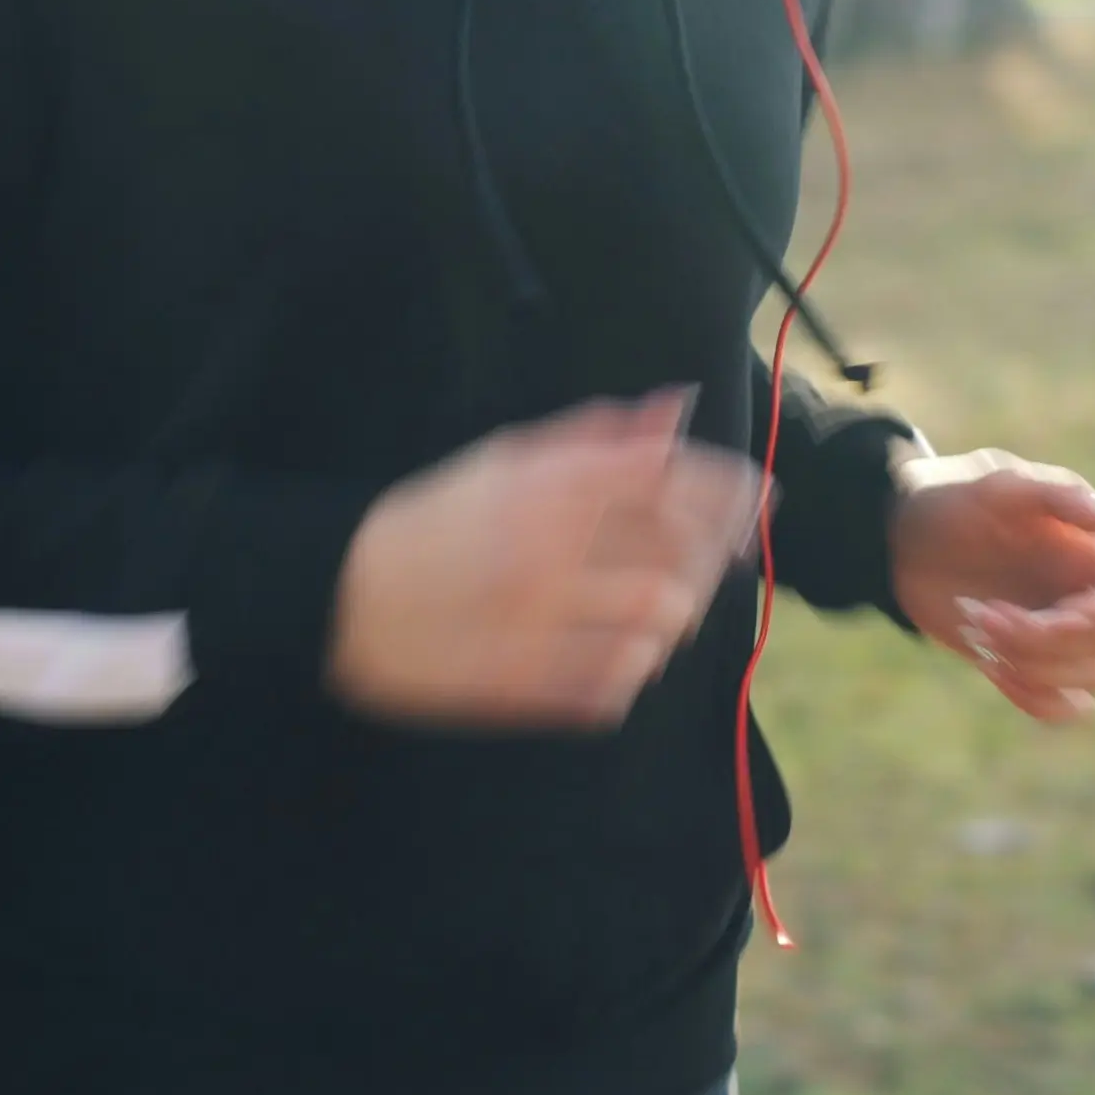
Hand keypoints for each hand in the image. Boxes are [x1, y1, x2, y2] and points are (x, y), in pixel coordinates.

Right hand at [327, 388, 761, 730]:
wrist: (341, 592)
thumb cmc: (433, 518)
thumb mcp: (506, 459)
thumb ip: (595, 437)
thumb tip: (672, 408)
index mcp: (542, 489)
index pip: (666, 480)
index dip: (725, 486)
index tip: (753, 493)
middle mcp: (546, 553)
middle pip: (674, 555)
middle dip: (712, 554)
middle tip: (719, 553)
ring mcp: (534, 624)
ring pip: (654, 624)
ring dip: (677, 614)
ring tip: (668, 605)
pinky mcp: (520, 686)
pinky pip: (611, 686)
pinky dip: (633, 670)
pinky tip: (625, 653)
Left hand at [890, 448, 1094, 725]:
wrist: (904, 534)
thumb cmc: (958, 497)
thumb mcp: (1002, 483)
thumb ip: (1063, 497)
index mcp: (1093, 555)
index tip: (1060, 612)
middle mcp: (1086, 598)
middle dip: (1044, 638)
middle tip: (982, 612)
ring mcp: (1061, 637)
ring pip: (1093, 682)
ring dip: (1036, 667)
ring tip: (978, 628)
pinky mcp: (1031, 665)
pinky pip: (1063, 708)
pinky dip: (1034, 698)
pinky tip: (989, 666)